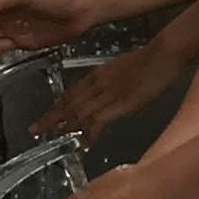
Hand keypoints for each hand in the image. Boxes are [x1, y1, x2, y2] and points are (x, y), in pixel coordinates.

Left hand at [35, 44, 182, 140]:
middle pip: (68, 104)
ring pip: (78, 112)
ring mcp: (107, 94)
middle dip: (51, 118)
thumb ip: (110, 81)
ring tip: (52, 137)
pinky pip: (98, 121)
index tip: (46, 115)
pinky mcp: (120, 104)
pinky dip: (90, 133)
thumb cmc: (148, 60)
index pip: (70, 93)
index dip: (56, 106)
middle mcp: (97, 84)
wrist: (163, 54)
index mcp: (97, 74)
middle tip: (36, 130)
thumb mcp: (122, 67)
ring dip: (64, 126)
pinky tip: (85, 144)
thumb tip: (104, 93)